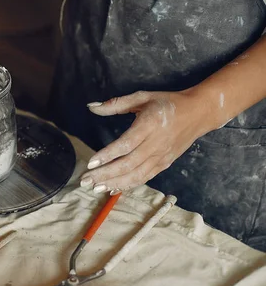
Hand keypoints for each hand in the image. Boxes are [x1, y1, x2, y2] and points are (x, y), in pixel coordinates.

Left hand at [80, 91, 211, 194]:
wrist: (199, 112)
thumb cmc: (167, 103)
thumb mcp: (142, 97)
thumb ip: (115, 104)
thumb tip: (91, 107)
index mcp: (149, 125)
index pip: (126, 145)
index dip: (108, 155)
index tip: (90, 163)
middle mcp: (156, 144)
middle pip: (128, 164)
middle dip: (105, 175)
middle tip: (85, 181)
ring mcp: (161, 157)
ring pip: (136, 175)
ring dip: (114, 183)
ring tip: (95, 188)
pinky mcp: (165, 164)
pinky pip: (145, 177)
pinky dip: (129, 185)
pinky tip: (113, 188)